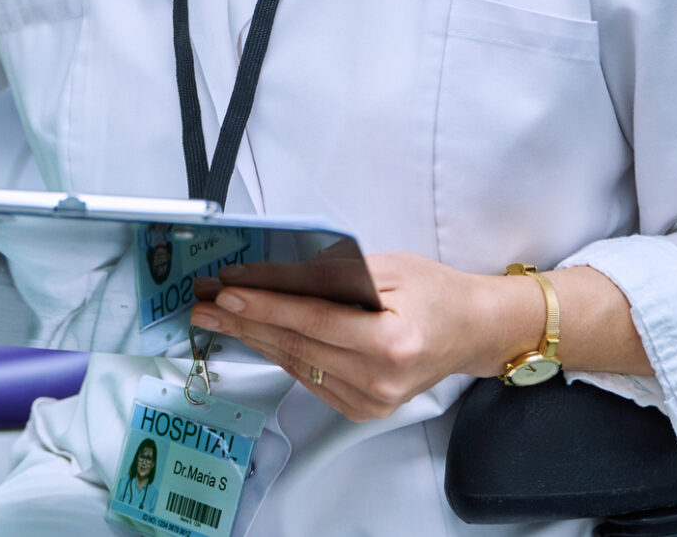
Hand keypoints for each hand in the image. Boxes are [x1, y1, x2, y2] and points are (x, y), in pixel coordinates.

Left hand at [188, 252, 533, 420]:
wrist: (472, 331)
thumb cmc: (436, 292)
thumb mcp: (388, 268)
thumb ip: (332, 275)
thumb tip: (274, 275)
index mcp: (391, 343)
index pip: (312, 321)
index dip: (265, 307)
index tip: (226, 293)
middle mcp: (380, 380)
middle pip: (297, 345)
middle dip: (245, 322)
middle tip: (204, 305)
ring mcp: (372, 400)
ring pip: (297, 364)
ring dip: (255, 339)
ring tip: (220, 317)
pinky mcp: (364, 408)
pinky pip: (310, 377)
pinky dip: (282, 354)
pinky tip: (258, 335)